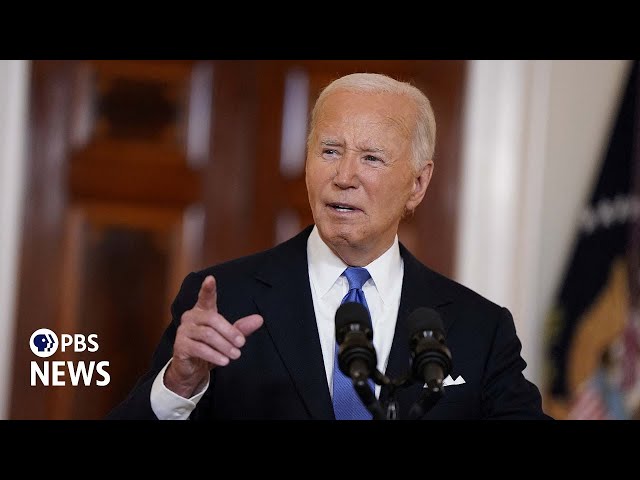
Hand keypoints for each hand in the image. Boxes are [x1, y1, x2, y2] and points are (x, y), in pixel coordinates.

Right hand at [164, 275, 263, 397]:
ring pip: (207, 335)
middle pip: (212, 319)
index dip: (208, 289)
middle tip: (242, 344)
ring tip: (236, 354)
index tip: (210, 279)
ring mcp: (183, 331)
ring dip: (224, 346)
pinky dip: (214, 355)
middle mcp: (190, 317)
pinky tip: (224, 361)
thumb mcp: (227, 338)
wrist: (192, 369)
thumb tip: (259, 319)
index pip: (205, 297)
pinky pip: (199, 349)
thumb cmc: (210, 348)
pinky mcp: (180, 346)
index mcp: (202, 311)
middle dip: (230, 332)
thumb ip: (241, 328)